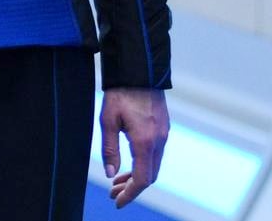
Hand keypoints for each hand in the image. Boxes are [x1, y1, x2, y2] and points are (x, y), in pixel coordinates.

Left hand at [99, 87, 167, 207]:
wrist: (139, 69)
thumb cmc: (120, 93)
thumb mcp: (108, 120)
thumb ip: (109, 149)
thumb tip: (110, 173)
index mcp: (145, 141)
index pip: (142, 179)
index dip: (130, 194)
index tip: (117, 202)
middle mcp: (159, 140)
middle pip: (150, 175)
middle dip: (132, 188)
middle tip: (113, 193)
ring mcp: (164, 133)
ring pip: (153, 165)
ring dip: (137, 176)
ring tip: (117, 181)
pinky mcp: (163, 127)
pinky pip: (156, 153)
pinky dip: (143, 163)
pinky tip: (129, 163)